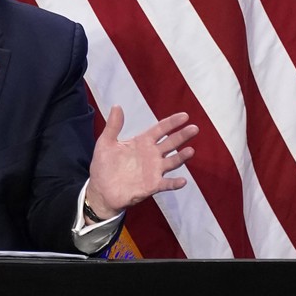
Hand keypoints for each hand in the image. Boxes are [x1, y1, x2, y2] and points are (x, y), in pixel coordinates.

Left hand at [84, 105, 198, 220]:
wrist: (101, 190)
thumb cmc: (104, 165)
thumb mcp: (105, 143)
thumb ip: (113, 126)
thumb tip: (117, 106)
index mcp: (142, 142)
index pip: (160, 129)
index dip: (172, 122)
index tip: (185, 116)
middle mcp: (151, 155)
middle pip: (171, 143)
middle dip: (182, 136)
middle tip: (194, 128)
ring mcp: (154, 170)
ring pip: (172, 162)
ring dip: (181, 157)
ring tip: (190, 151)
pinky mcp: (152, 185)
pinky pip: (166, 184)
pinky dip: (174, 183)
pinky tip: (182, 181)